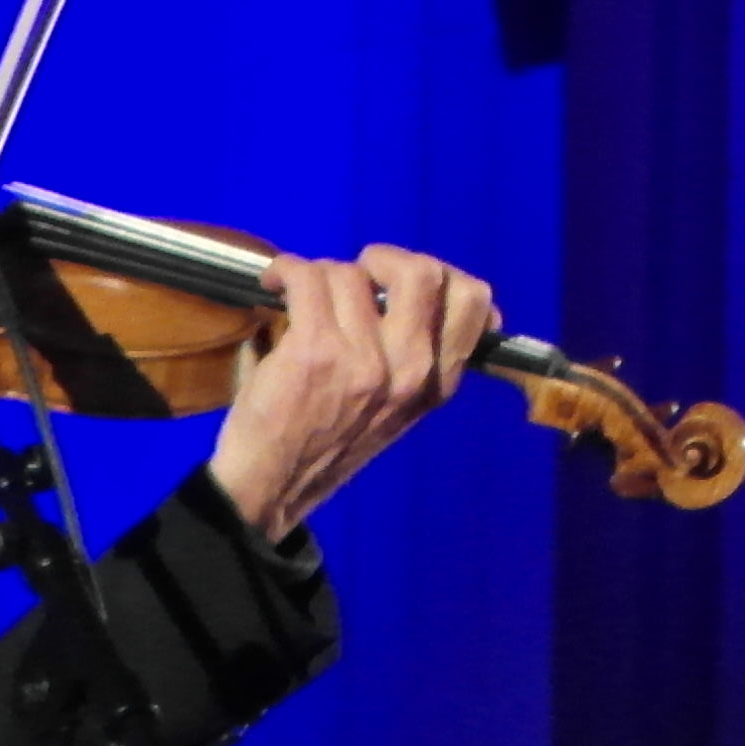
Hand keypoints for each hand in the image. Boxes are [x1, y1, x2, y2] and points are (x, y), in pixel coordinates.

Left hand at [205, 244, 493, 540]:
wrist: (272, 486)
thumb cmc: (326, 446)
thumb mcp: (393, 409)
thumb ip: (408, 357)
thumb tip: (395, 294)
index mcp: (435, 384)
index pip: (472, 304)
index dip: (441, 274)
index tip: (403, 282)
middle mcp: (409, 370)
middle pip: (423, 273)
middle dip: (387, 258)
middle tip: (358, 271)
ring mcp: (363, 360)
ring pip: (352, 274)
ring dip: (323, 271)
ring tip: (303, 290)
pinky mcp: (314, 351)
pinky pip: (307, 279)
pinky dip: (286, 270)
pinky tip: (274, 283)